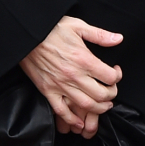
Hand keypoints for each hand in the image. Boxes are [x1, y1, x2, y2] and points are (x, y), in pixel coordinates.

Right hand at [19, 16, 122, 137]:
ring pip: (86, 105)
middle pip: (102, 95)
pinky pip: (62, 111)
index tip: (115, 72)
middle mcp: (74, 75)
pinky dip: (73, 119)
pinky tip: (79, 120)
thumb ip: (99, 34)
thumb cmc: (51, 28)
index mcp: (83, 58)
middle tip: (111, 89)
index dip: (117, 76)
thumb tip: (118, 39)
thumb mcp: (77, 25)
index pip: (110, 77)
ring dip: (99, 109)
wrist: (26, 33)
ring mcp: (60, 85)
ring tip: (102, 104)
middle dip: (111, 95)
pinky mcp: (48, 90)